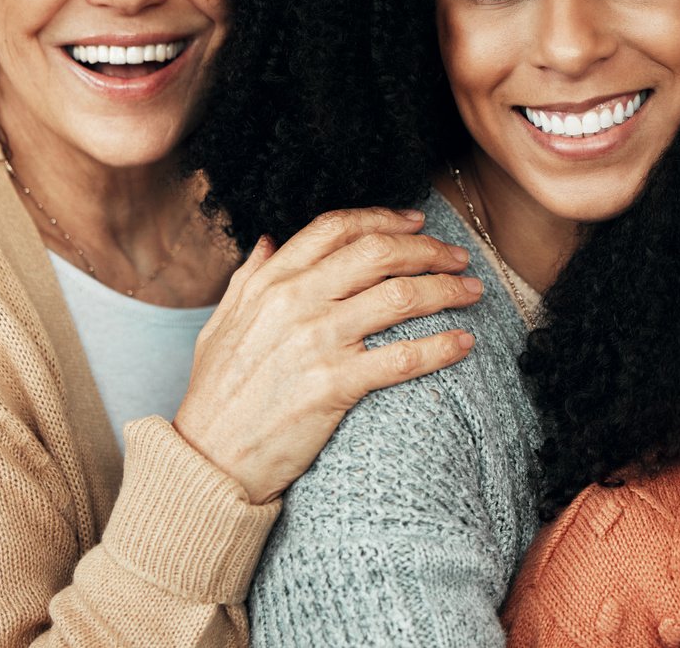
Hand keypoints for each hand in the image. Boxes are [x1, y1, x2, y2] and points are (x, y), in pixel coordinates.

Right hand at [173, 206, 481, 503]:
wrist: (207, 461)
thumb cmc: (215, 395)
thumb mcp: (219, 324)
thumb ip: (248, 278)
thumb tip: (270, 240)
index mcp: (270, 282)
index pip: (337, 228)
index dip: (384, 218)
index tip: (416, 222)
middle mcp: (295, 302)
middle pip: (379, 253)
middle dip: (429, 249)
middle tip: (457, 257)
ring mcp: (316, 342)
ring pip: (400, 297)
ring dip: (446, 290)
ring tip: (472, 292)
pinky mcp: (334, 386)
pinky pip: (402, 357)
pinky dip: (440, 347)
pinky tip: (464, 343)